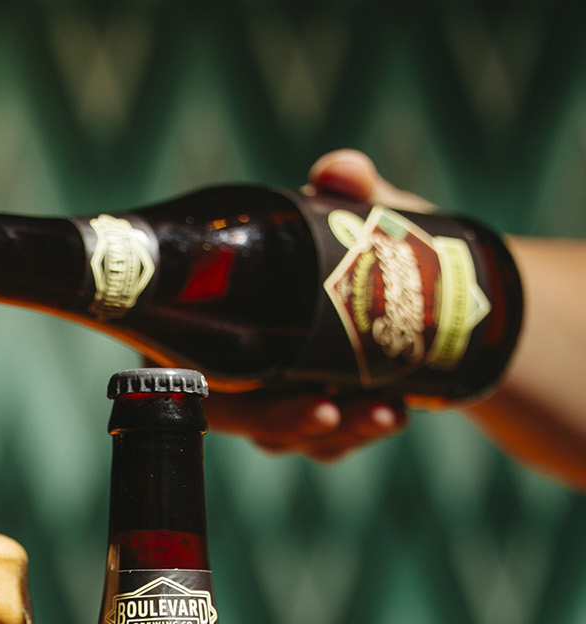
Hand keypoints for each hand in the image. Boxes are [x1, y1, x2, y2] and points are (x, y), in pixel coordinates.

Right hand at [206, 150, 426, 460]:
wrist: (439, 287)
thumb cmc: (378, 244)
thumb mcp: (370, 219)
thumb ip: (351, 193)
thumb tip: (338, 170)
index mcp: (221, 309)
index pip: (197, 366)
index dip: (222, 391)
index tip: (271, 392)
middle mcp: (238, 358)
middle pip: (238, 415)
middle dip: (284, 423)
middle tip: (331, 413)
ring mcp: (273, 392)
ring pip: (283, 435)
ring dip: (332, 434)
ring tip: (386, 414)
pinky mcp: (311, 411)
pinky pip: (322, 440)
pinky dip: (357, 433)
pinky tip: (394, 416)